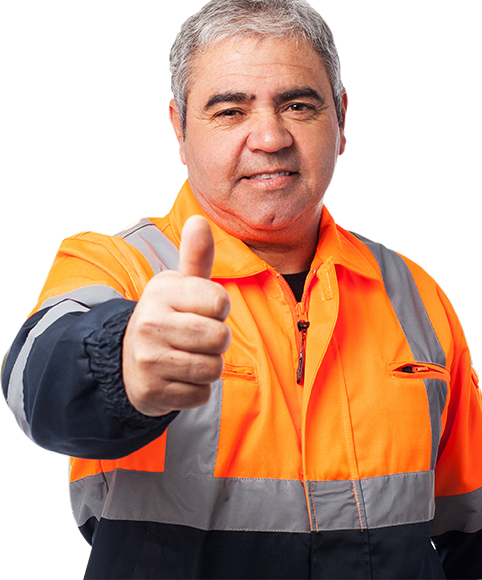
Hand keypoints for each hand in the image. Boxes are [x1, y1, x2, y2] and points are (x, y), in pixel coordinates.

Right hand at [122, 215, 230, 416]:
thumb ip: (196, 256)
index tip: (202, 310)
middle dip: (218, 340)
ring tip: (188, 356)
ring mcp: (149, 359)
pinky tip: (178, 377)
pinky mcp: (152, 391)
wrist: (128, 360)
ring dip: (208, 366)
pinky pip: (200, 394)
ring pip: (213, 369)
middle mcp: (150, 323)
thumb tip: (200, 220)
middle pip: (220, 337)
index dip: (219, 309)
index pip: (221, 302)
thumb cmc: (167, 317)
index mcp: (162, 291)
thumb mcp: (179, 285)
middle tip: (198, 338)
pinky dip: (196, 389)